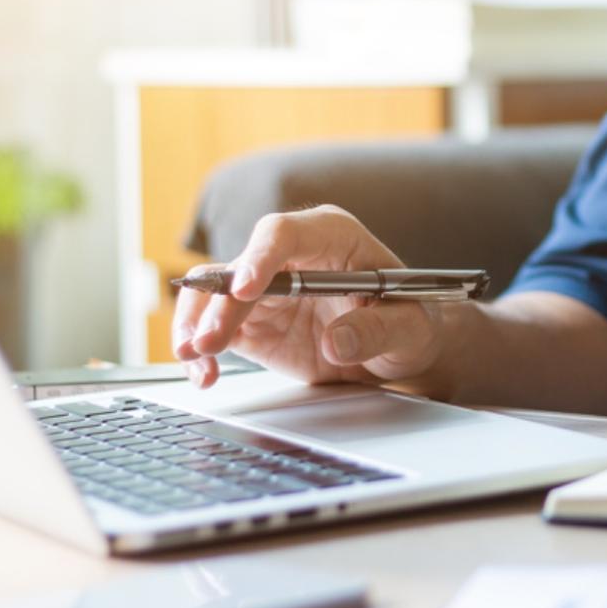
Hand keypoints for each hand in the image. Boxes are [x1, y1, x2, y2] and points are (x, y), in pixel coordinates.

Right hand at [171, 206, 449, 390]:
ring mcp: (266, 289)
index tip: (246, 289)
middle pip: (239, 268)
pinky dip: (201, 352)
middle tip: (211, 341)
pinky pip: (214, 329)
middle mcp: (290, 255)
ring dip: (197, 324)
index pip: (283, 233)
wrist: (400, 349)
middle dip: (220, 304)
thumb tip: (339, 340)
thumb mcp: (411, 328)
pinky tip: (203, 374)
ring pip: (213, 295)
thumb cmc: (411, 322)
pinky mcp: (252, 323)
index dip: (260, 258)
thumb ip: (380, 330)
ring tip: (195, 359)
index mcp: (331, 237)